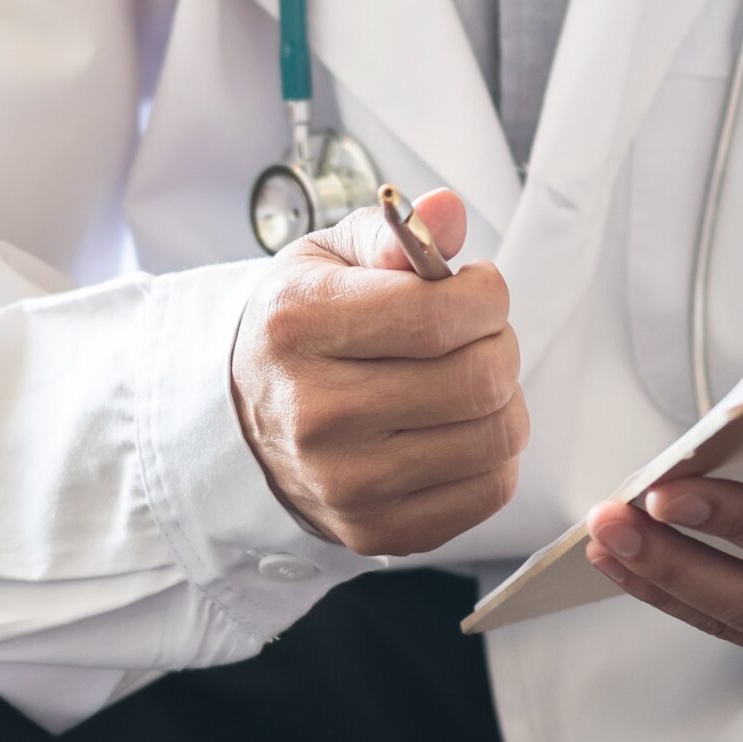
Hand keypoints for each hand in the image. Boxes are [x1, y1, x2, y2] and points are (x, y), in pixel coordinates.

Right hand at [233, 189, 525, 556]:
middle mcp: (315, 412)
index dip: (486, 294)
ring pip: (496, 437)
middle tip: (478, 334)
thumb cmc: (297, 331)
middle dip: (500, 343)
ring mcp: (346, 482)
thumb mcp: (324, 261)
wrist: (238, 423)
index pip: (439, 316)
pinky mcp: (376, 530)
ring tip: (468, 378)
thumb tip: (448, 211)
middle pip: (478, 380)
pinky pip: (489, 492)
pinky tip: (459, 429)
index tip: (475, 287)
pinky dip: (494, 455)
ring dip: (503, 399)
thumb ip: (390, 233)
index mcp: (299, 326)